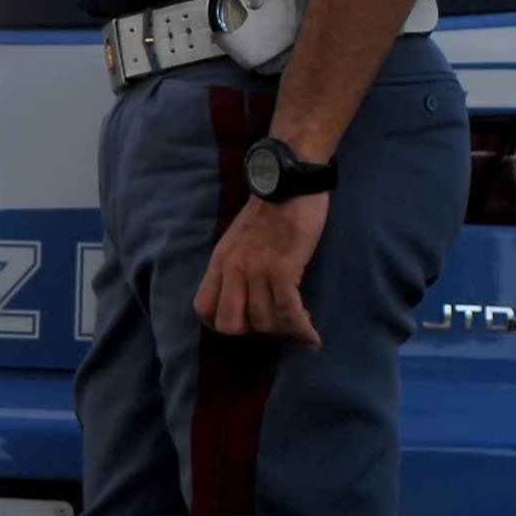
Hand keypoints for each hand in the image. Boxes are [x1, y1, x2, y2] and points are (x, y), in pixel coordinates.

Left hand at [195, 194, 327, 345]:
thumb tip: (246, 293)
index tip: (247, 323)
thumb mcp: (238, 239)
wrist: (289, 181)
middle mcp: (232, 269)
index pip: (204, 309)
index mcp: (219, 262)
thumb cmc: (270, 210)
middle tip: (274, 324)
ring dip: (284, 330)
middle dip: (253, 332)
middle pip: (229, 325)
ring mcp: (255, 269)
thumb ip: (236, 265)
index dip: (223, 324)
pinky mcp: (282, 267)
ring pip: (263, 321)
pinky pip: (287, 311)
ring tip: (299, 325)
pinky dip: (300, 328)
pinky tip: (311, 334)